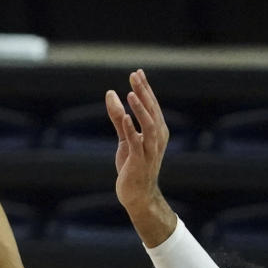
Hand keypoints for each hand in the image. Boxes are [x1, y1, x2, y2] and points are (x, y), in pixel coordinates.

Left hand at [105, 69, 170, 214]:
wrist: (138, 195)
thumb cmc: (133, 166)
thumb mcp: (125, 139)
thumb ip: (119, 117)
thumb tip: (111, 94)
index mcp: (157, 131)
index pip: (152, 105)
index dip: (145, 89)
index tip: (137, 73)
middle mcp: (157, 139)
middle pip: (152, 111)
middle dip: (144, 92)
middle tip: (134, 76)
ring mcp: (150, 150)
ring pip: (149, 125)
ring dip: (140, 109)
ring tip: (131, 93)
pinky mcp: (140, 161)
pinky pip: (137, 143)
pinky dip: (132, 129)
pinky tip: (126, 117)